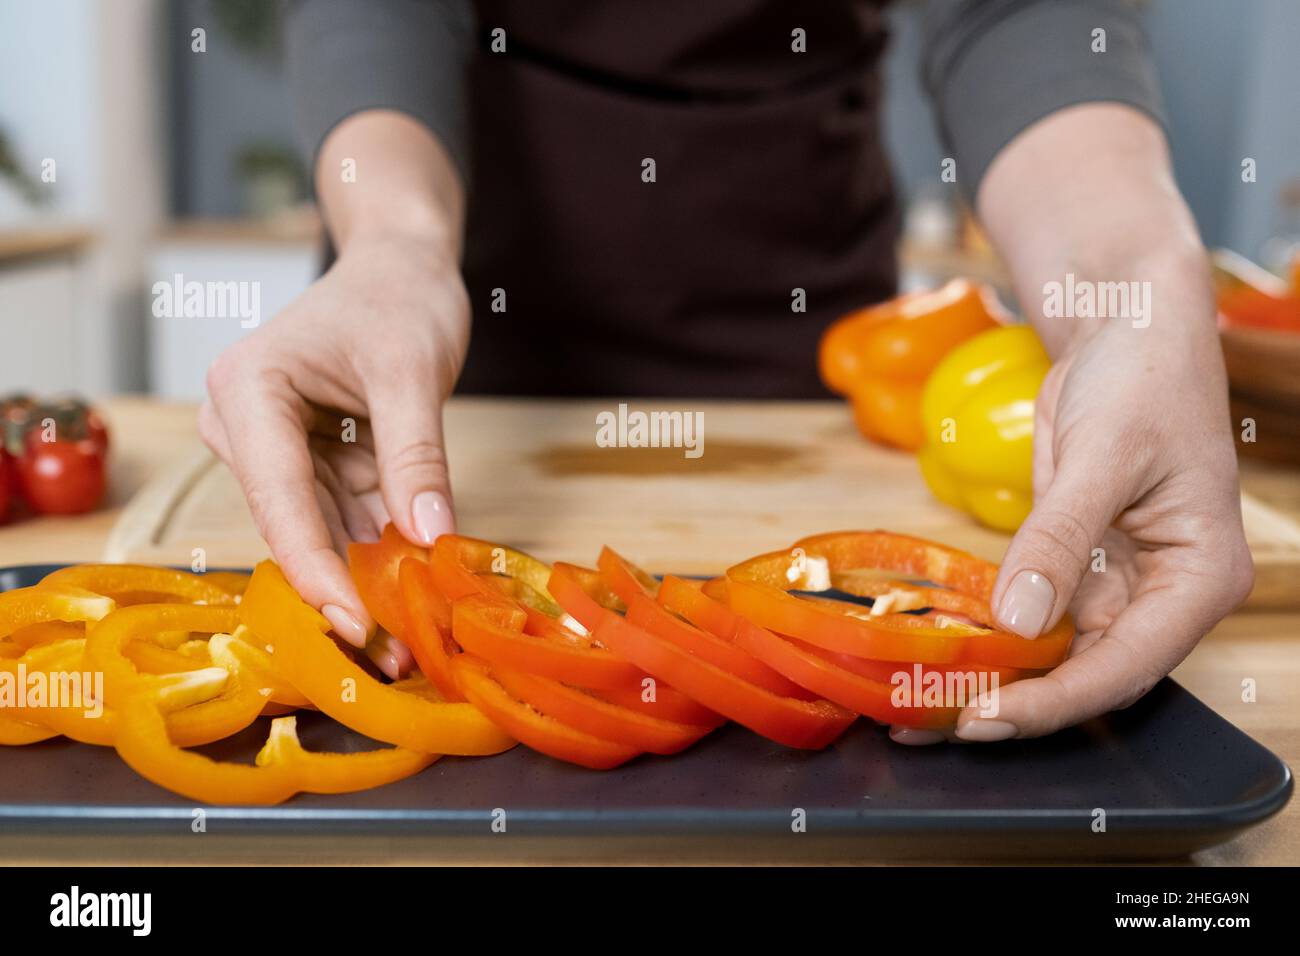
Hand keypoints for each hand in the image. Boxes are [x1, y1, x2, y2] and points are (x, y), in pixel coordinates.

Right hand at [200, 233, 468, 676]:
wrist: (400, 263)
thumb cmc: (399, 296)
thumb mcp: (413, 374)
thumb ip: (415, 457)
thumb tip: (428, 540)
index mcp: (248, 392)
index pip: (281, 501)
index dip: (319, 572)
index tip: (358, 628)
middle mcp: (241, 423)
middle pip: (292, 524)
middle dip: (344, 585)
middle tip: (392, 652)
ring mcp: (268, 443)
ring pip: (317, 527)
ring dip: (362, 573)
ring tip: (408, 633)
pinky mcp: (301, 456)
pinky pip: (337, 511)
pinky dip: (374, 542)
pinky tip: (409, 582)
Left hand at [951, 276, 1253, 740]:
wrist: (1125, 332)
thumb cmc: (1142, 380)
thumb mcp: (1101, 456)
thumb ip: (1059, 538)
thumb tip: (1017, 619)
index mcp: (1199, 579)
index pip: (1124, 666)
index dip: (1054, 701)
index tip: (987, 715)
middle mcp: (1160, 596)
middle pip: (1086, 675)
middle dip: (1014, 704)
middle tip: (934, 724)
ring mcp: (1113, 585)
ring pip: (1051, 655)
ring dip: (990, 679)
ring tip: (919, 707)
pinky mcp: (1072, 567)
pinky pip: (1026, 614)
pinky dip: (984, 635)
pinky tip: (935, 654)